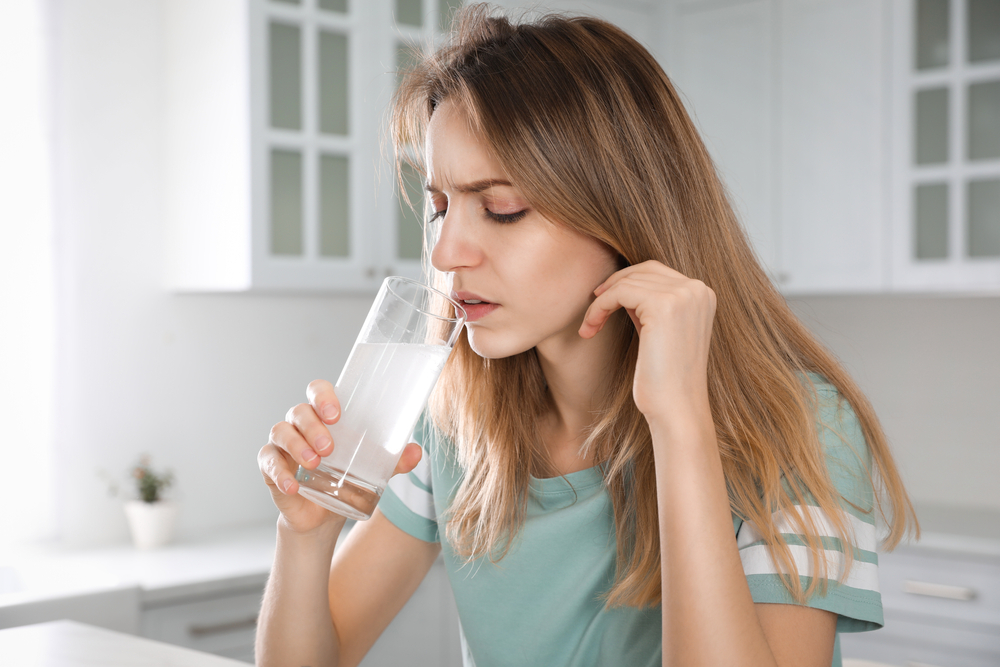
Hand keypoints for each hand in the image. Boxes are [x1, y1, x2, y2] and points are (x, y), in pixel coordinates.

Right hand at [257, 379, 424, 533]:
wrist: (323, 514)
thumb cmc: (347, 478)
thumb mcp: (373, 469)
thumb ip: (394, 461)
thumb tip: (417, 452)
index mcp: (324, 415)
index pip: (317, 390)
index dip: (323, 396)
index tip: (336, 413)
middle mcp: (300, 424)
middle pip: (299, 411)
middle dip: (313, 426)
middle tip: (329, 447)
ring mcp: (282, 443)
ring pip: (281, 432)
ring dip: (297, 446)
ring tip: (315, 463)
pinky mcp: (270, 466)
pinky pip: (268, 462)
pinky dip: (279, 473)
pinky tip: (292, 486)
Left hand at [578, 260, 716, 421]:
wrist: (676, 409)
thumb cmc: (664, 378)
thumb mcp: (660, 331)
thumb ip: (649, 304)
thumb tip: (620, 282)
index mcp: (702, 294)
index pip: (656, 271)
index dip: (625, 282)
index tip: (602, 301)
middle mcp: (697, 289)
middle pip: (642, 270)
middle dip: (612, 288)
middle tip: (592, 312)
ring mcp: (683, 295)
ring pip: (627, 281)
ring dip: (601, 302)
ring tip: (589, 327)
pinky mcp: (663, 305)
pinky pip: (619, 293)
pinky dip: (599, 308)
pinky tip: (590, 329)